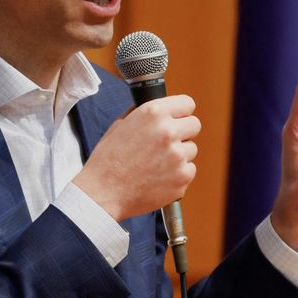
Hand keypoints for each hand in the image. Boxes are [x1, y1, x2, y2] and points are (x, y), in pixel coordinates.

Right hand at [72, 95, 200, 220]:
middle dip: (184, 132)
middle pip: (195, 124)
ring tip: (156, 163)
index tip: (178, 119)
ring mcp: (177, 156)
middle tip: (168, 142)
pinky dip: (178, 174)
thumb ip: (143, 114)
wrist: (103, 193)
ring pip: (191, 149)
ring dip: (180, 154)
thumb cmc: (108, 160)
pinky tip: (159, 176)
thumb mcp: (120, 125)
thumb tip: (158, 109)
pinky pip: (189, 170)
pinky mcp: (182, 177)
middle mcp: (168, 131)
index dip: (181, 112)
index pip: (187, 104)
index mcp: (153, 113)